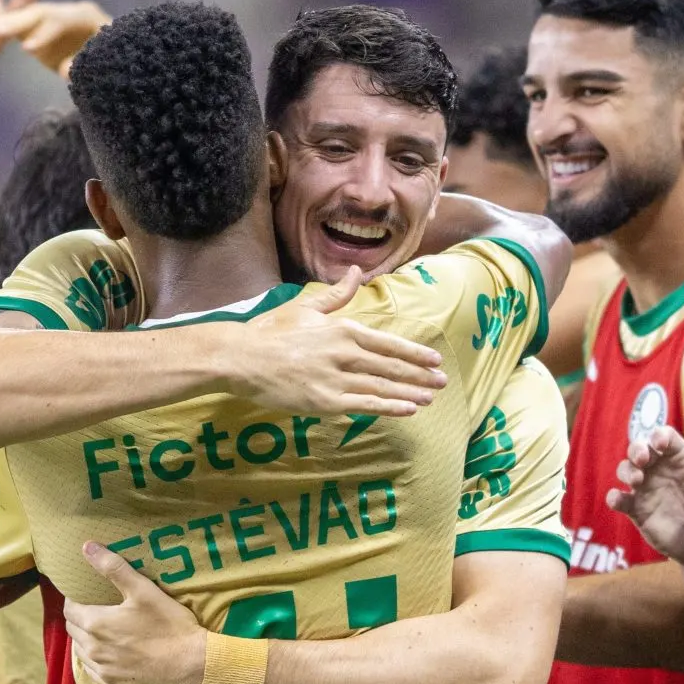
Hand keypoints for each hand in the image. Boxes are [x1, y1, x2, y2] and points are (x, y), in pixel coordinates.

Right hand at [0, 0, 110, 77]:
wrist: (115, 64)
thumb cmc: (117, 61)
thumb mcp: (108, 63)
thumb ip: (89, 64)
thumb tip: (67, 69)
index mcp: (84, 15)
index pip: (61, 21)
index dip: (45, 34)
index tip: (28, 49)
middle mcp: (65, 13)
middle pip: (38, 14)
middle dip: (16, 21)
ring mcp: (50, 22)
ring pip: (24, 19)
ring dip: (3, 24)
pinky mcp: (38, 33)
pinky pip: (18, 30)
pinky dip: (3, 33)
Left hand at [63, 542, 209, 683]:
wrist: (193, 668)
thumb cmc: (170, 626)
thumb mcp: (144, 590)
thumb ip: (113, 567)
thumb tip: (87, 546)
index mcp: (95, 623)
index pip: (69, 608)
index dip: (75, 599)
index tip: (86, 595)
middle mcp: (92, 650)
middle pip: (73, 630)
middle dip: (80, 619)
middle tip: (98, 611)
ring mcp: (103, 671)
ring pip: (81, 653)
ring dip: (87, 641)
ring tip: (105, 633)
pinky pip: (94, 673)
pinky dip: (98, 662)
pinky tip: (114, 656)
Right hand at [218, 269, 446, 417]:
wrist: (242, 357)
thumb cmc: (271, 332)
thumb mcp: (307, 308)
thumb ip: (337, 295)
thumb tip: (356, 273)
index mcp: (343, 329)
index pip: (388, 344)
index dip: (414, 354)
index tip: (434, 360)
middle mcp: (345, 353)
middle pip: (392, 367)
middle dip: (420, 375)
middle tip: (442, 382)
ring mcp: (336, 378)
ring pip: (383, 387)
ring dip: (410, 392)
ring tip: (430, 398)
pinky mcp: (325, 401)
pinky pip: (365, 405)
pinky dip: (390, 407)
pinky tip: (408, 409)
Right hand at [605, 426, 683, 570]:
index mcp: (681, 458)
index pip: (665, 437)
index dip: (660, 435)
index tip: (661, 443)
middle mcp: (660, 469)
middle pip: (640, 448)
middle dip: (637, 449)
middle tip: (642, 459)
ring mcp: (646, 488)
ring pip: (626, 469)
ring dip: (627, 470)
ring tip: (637, 481)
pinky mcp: (637, 510)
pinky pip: (620, 499)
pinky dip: (614, 497)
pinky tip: (617, 500)